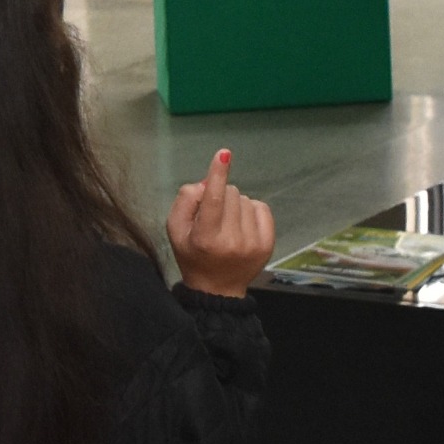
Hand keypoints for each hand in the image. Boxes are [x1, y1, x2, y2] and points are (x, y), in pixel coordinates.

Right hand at [165, 147, 278, 296]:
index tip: (223, 154)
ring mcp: (252, 244)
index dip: (217, 174)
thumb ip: (186, 200)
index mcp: (206, 238)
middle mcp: (231, 241)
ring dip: (234, 205)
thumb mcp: (175, 229)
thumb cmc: (192, 255)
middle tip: (213, 216)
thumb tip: (208, 182)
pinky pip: (261, 208)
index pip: (214, 200)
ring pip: (245, 199)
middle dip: (220, 196)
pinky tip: (241, 225)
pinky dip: (250, 210)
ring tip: (226, 225)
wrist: (217, 289)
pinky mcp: (267, 244)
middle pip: (230, 193)